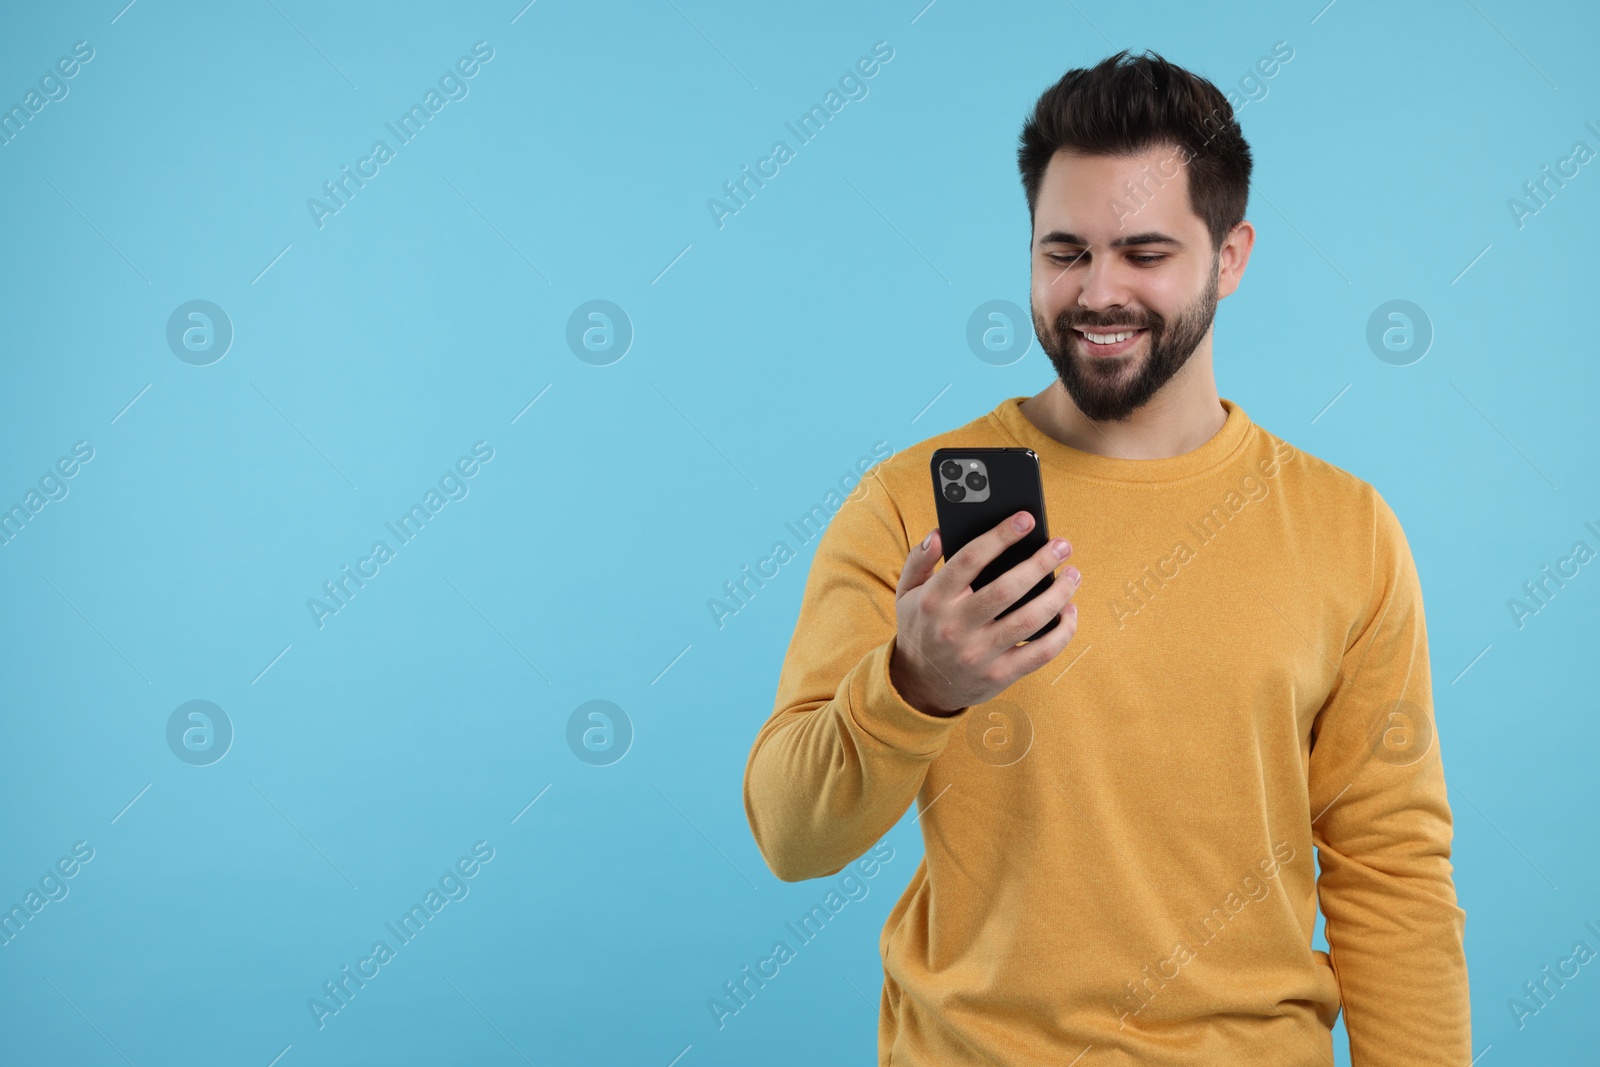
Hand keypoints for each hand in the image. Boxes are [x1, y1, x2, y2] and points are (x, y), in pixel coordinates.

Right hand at [889, 511, 1080, 716]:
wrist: (920, 685)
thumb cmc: (921, 628)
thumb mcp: (907, 592)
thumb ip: (919, 560)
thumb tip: (939, 534)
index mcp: (935, 599)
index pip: (971, 559)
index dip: (1001, 536)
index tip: (1026, 519)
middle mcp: (957, 626)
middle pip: (1007, 588)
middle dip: (1041, 562)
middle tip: (1062, 545)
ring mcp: (979, 653)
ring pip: (1029, 620)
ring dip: (1059, 594)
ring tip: (1073, 575)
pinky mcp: (1000, 674)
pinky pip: (1041, 653)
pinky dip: (1063, 632)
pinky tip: (1070, 612)